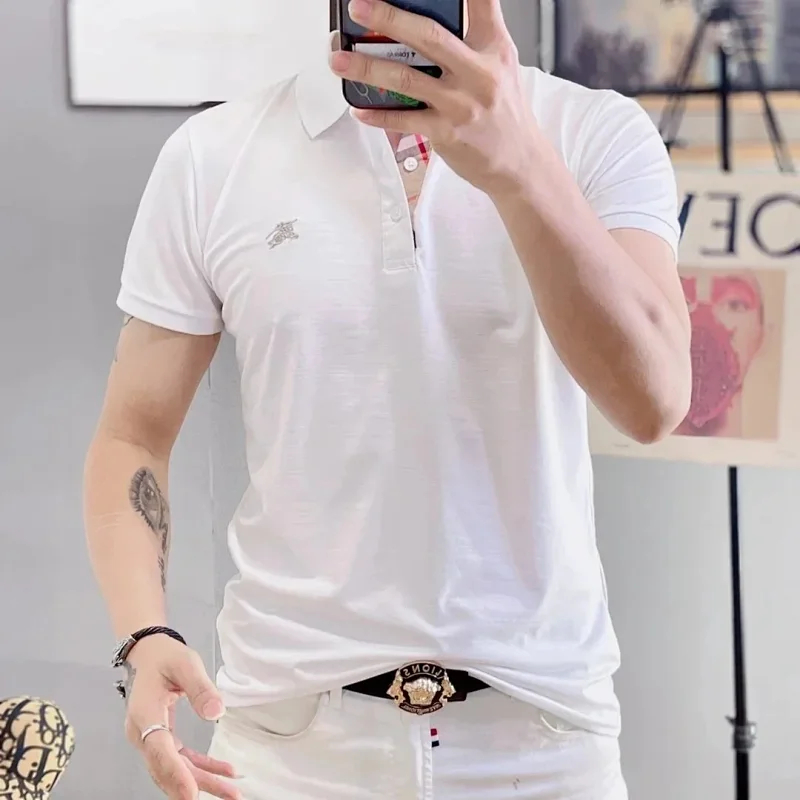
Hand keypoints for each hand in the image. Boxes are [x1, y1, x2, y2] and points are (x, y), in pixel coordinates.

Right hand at [123, 636, 240, 799]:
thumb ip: (200, 688)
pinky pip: (180, 759)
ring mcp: (149, 738)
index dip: (174, 773)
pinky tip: (223, 771)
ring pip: (174, 768)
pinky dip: (201, 767)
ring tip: (232, 791)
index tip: (191, 793)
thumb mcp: (186, 663)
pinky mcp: (161, 739)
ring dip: (202, 781)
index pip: (158, 748)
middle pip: (167, 766)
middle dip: (196, 785)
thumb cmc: (165, 657)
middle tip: (229, 795)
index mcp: (144, 713)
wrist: (149, 654)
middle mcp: (142, 732)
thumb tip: (216, 713)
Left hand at [330, 0, 539, 195]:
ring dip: (367, 67)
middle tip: (360, 8)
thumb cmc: (504, 112)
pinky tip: (359, 108)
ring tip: (339, 59)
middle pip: (428, 36)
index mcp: (493, 48)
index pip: (480, 3)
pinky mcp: (446, 133)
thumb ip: (476, 33)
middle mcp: (477, 73)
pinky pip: (404, 120)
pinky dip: (378, 114)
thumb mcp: (501, 63)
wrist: (518, 164)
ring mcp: (460, 105)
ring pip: (406, 79)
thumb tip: (440, 12)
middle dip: (389, 18)